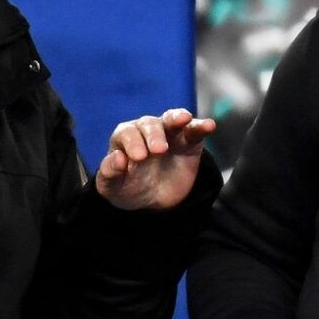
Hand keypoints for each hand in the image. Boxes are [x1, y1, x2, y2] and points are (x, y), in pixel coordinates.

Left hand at [95, 108, 215, 210]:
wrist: (152, 200)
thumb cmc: (128, 188)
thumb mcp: (113, 187)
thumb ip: (110, 173)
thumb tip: (117, 158)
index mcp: (125, 138)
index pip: (127, 133)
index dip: (132, 143)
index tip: (138, 158)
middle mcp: (146, 131)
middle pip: (149, 125)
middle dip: (154, 135)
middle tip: (159, 150)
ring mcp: (169, 134)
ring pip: (172, 120)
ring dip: (178, 118)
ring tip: (184, 119)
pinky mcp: (189, 141)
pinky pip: (194, 130)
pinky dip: (201, 126)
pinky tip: (209, 126)